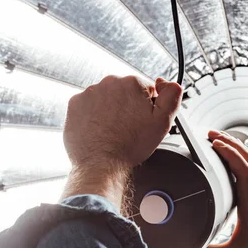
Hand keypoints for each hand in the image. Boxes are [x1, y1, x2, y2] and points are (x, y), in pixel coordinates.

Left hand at [64, 75, 182, 172]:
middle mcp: (109, 83)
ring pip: (106, 99)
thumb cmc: (130, 146)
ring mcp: (90, 93)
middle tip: (128, 128)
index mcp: (132, 83)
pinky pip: (88, 106)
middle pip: (124, 92)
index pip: (145, 89)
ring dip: (110, 111)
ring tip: (113, 131)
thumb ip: (173, 96)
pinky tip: (100, 131)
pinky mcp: (75, 104)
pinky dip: (93, 116)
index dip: (146, 107)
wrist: (102, 164)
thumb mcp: (163, 122)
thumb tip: (169, 83)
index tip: (141, 121)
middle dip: (127, 107)